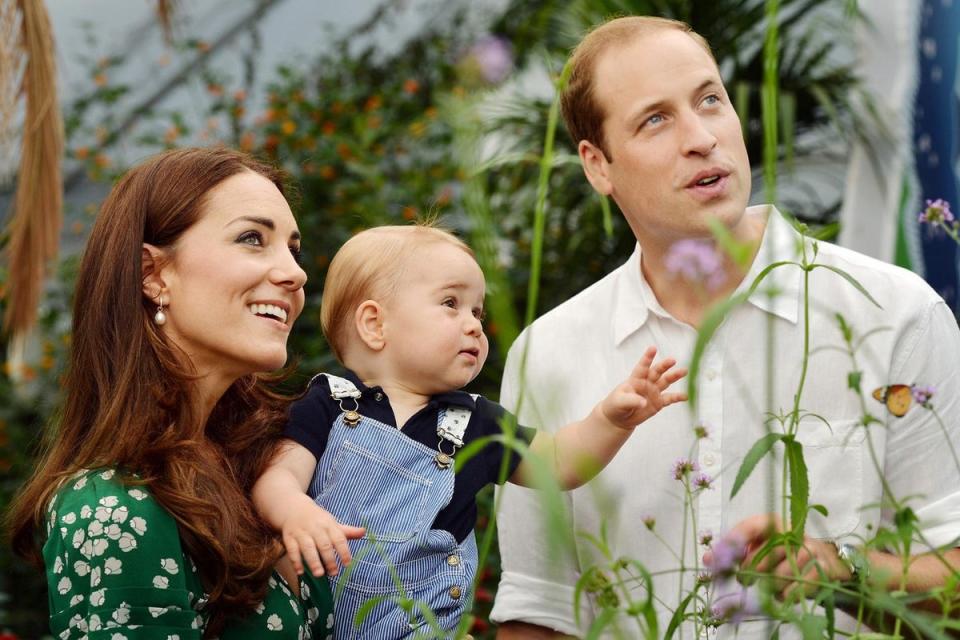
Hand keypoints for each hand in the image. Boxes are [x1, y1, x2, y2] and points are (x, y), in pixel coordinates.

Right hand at [281, 498, 365, 576]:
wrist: (293, 508)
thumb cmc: (317, 519)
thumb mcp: (332, 523)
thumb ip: (347, 531)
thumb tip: (364, 532)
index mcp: (328, 524)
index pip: (339, 538)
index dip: (344, 551)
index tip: (347, 563)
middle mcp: (315, 528)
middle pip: (324, 544)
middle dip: (329, 559)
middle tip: (334, 573)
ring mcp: (301, 533)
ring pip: (308, 548)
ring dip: (313, 561)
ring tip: (319, 574)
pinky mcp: (289, 538)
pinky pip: (292, 550)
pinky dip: (296, 561)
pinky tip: (300, 572)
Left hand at [601, 346, 686, 429]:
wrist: (619, 418)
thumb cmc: (616, 405)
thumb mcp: (620, 402)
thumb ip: (631, 400)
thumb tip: (644, 402)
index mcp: (635, 379)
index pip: (642, 366)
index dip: (647, 358)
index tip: (653, 348)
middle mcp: (646, 382)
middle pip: (657, 371)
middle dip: (665, 365)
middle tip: (673, 360)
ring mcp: (653, 391)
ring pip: (666, 381)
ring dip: (675, 376)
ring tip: (684, 371)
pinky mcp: (658, 402)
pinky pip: (670, 399)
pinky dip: (678, 397)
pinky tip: (686, 396)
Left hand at [704, 514, 852, 599]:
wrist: (827, 563)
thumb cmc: (785, 554)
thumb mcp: (760, 548)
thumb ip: (735, 552)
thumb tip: (708, 559)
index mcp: (773, 522)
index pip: (749, 527)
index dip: (733, 543)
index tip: (719, 559)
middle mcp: (792, 532)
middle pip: (763, 556)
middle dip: (750, 572)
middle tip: (744, 579)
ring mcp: (809, 549)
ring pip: (779, 575)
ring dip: (769, 586)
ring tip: (768, 586)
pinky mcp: (822, 568)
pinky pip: (796, 588)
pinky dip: (786, 595)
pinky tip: (784, 594)